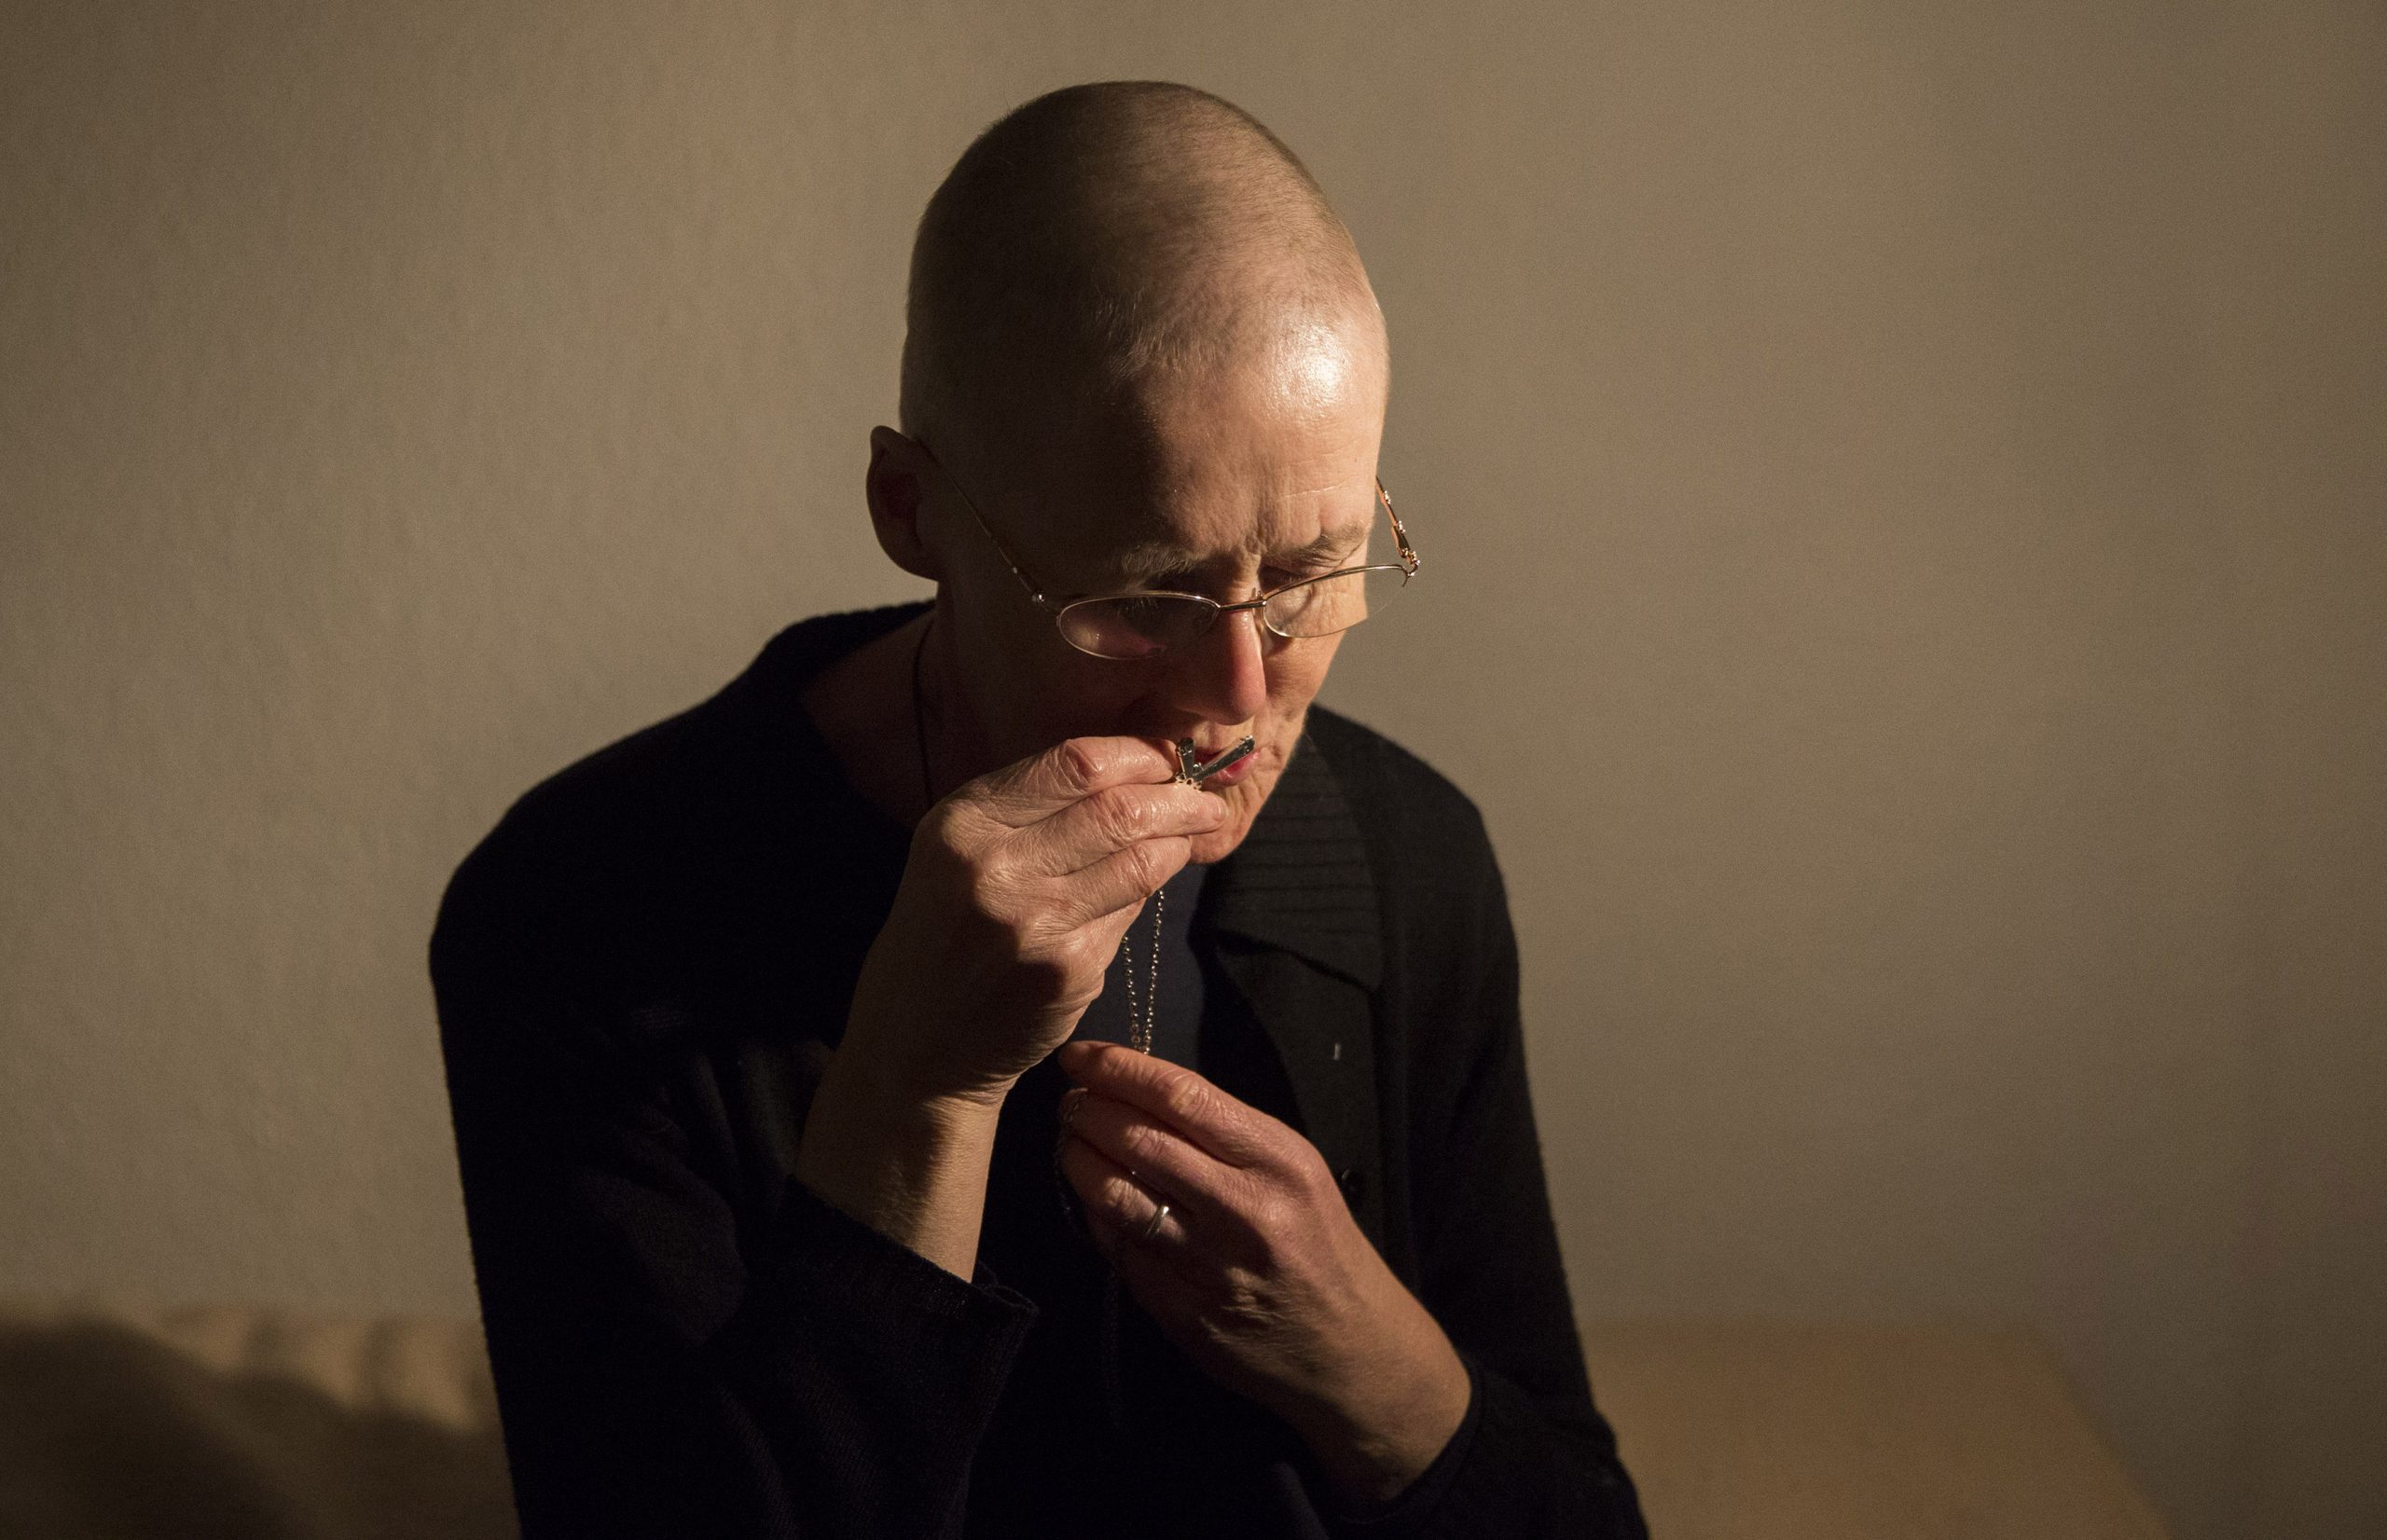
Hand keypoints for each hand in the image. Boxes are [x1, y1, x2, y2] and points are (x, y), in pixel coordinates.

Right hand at [841, 737, 1226, 1107]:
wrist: (917, 1037)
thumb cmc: (948, 929)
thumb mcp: (962, 849)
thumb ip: (1035, 806)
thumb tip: (1141, 770)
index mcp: (964, 821)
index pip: (1076, 764)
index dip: (1140, 754)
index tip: (1171, 756)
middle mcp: (994, 866)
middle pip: (1119, 809)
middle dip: (1179, 798)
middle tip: (1206, 800)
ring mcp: (1034, 921)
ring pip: (1140, 861)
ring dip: (1179, 843)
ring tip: (1192, 835)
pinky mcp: (1068, 968)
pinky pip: (1130, 912)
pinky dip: (1147, 892)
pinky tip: (1146, 886)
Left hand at [1053, 1040, 1472, 1507]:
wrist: (1346, 1345)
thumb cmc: (1317, 1241)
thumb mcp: (1294, 1169)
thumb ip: (1225, 1131)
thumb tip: (1140, 1090)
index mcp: (1278, 1162)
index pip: (1182, 1097)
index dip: (1120, 1069)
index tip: (1081, 1056)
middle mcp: (1243, 1210)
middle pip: (1139, 1141)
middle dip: (1088, 1111)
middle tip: (1071, 1100)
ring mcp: (1207, 1264)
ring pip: (1114, 1195)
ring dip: (1077, 1159)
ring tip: (1071, 1142)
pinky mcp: (1179, 1309)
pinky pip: (1118, 1248)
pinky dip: (1095, 1214)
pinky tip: (1095, 1199)